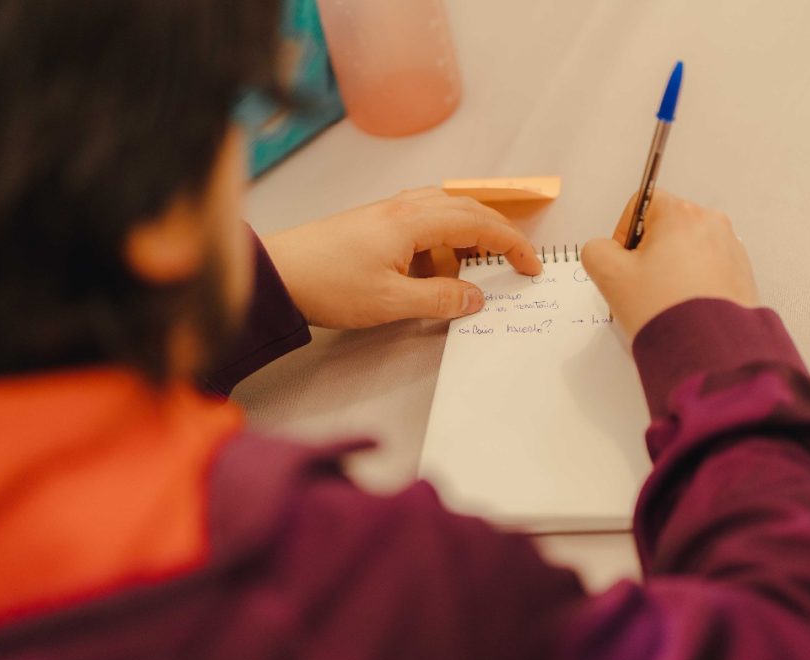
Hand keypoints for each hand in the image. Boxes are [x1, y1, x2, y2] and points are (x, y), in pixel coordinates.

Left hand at [263, 187, 542, 328]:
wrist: (278, 272)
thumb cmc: (328, 284)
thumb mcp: (391, 302)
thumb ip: (440, 298)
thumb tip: (477, 298)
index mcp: (413, 221)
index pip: (478, 223)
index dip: (511, 243)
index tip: (531, 265)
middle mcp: (404, 207)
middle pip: (466, 208)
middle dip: (497, 234)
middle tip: (516, 262)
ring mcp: (388, 212)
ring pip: (444, 212)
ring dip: (467, 236)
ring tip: (474, 269)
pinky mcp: (375, 223)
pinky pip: (422, 222)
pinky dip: (441, 240)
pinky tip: (434, 267)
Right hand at [581, 190, 758, 341]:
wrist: (708, 349)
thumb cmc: (661, 308)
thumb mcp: (609, 275)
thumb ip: (596, 250)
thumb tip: (605, 250)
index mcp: (680, 214)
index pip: (642, 203)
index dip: (624, 231)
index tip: (625, 262)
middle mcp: (711, 223)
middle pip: (667, 226)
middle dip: (650, 252)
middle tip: (642, 285)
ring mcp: (731, 248)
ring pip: (688, 248)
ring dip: (672, 268)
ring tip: (665, 300)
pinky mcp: (742, 273)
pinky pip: (709, 268)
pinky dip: (694, 282)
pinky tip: (685, 306)